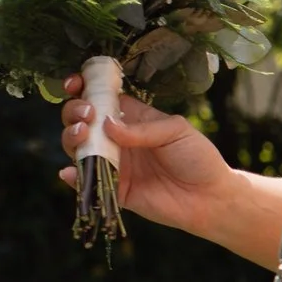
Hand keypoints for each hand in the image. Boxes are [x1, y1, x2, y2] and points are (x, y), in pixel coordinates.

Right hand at [57, 76, 232, 231]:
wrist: (210, 198)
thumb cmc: (198, 158)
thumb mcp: (175, 131)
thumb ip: (142, 129)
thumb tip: (107, 124)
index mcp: (132, 118)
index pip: (100, 99)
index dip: (83, 89)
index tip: (76, 84)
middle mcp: (117, 139)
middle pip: (81, 121)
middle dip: (74, 112)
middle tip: (87, 115)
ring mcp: (113, 164)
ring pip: (79, 148)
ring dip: (71, 138)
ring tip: (82, 134)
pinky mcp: (114, 189)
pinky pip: (87, 183)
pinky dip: (74, 177)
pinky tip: (70, 171)